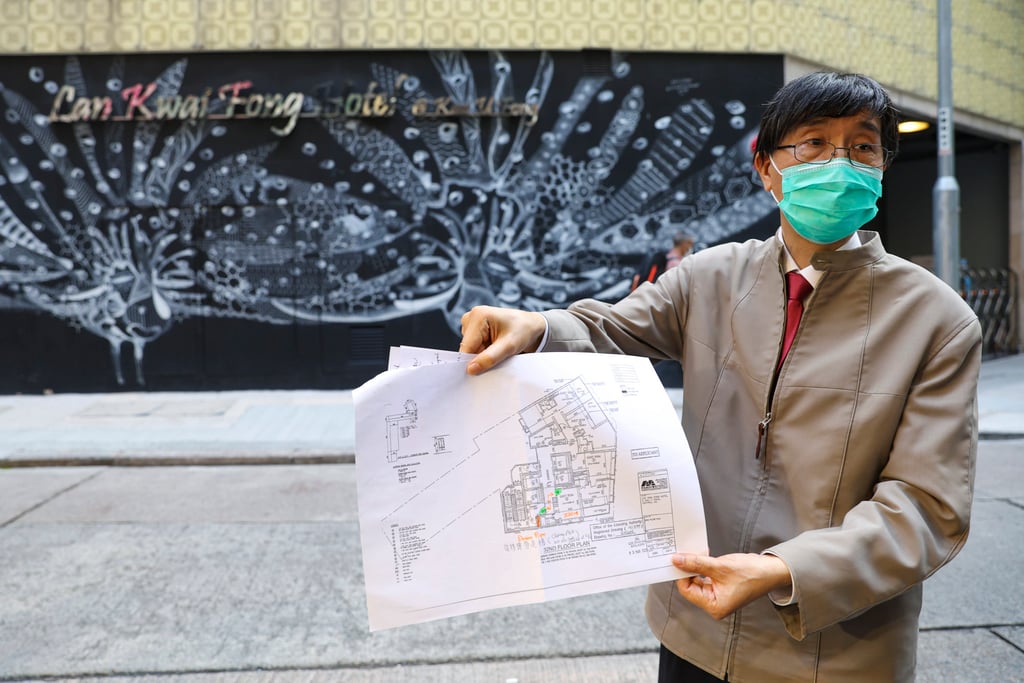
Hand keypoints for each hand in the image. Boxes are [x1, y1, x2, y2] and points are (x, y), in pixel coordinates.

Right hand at [459, 305, 547, 374]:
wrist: (530, 326)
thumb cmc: (523, 330)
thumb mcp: (509, 346)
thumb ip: (490, 358)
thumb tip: (470, 369)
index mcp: (478, 316)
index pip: (466, 346)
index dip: (470, 362)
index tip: (479, 374)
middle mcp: (472, 317)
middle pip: (467, 348)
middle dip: (479, 358)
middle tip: (497, 358)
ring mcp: (472, 323)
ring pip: (470, 349)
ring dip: (482, 355)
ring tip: (498, 350)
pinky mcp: (474, 329)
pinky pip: (473, 347)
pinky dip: (483, 352)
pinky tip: (495, 348)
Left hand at [672, 552, 791, 620]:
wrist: (772, 571)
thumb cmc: (751, 573)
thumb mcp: (720, 566)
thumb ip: (696, 563)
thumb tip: (676, 560)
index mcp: (714, 606)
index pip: (687, 590)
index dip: (681, 573)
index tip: (677, 557)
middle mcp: (714, 604)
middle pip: (691, 585)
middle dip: (688, 568)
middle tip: (685, 551)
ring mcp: (718, 596)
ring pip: (697, 579)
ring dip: (695, 565)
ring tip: (697, 552)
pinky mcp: (721, 587)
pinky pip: (705, 577)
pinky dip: (703, 566)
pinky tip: (704, 555)